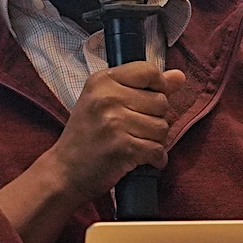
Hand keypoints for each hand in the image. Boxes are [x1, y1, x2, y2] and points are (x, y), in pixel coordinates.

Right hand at [0, 60, 185, 242]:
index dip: (159, 86)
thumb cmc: (86, 136)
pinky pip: (157, 150)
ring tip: (135, 145)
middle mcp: (107, 97)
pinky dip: (154, 160)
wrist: (63, 172)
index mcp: (102, 81)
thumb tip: (179, 76)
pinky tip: (139, 160)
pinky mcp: (122, 148)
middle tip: (135, 130)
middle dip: (155, 119)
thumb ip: (143, 87)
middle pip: (161, 102)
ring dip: (155, 141)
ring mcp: (115, 123)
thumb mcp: (105, 102)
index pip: (149, 71)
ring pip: (162, 128)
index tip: (149, 101)